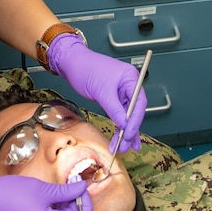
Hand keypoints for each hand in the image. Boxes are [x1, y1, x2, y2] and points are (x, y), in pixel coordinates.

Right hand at [0, 176, 90, 210]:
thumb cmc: (8, 194)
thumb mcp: (41, 189)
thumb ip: (65, 192)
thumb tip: (82, 189)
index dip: (85, 203)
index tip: (81, 187)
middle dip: (75, 204)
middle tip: (72, 184)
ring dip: (63, 207)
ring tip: (58, 190)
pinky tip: (47, 198)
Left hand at [48, 33, 146, 152]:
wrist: (72, 63)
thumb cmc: (86, 68)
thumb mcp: (101, 91)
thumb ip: (114, 109)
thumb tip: (123, 125)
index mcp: (131, 78)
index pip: (139, 103)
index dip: (135, 121)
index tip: (129, 135)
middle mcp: (129, 85)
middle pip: (134, 111)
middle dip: (130, 130)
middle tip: (126, 145)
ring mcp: (122, 92)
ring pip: (127, 115)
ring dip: (125, 132)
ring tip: (124, 147)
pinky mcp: (113, 98)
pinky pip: (119, 114)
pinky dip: (118, 126)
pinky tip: (120, 138)